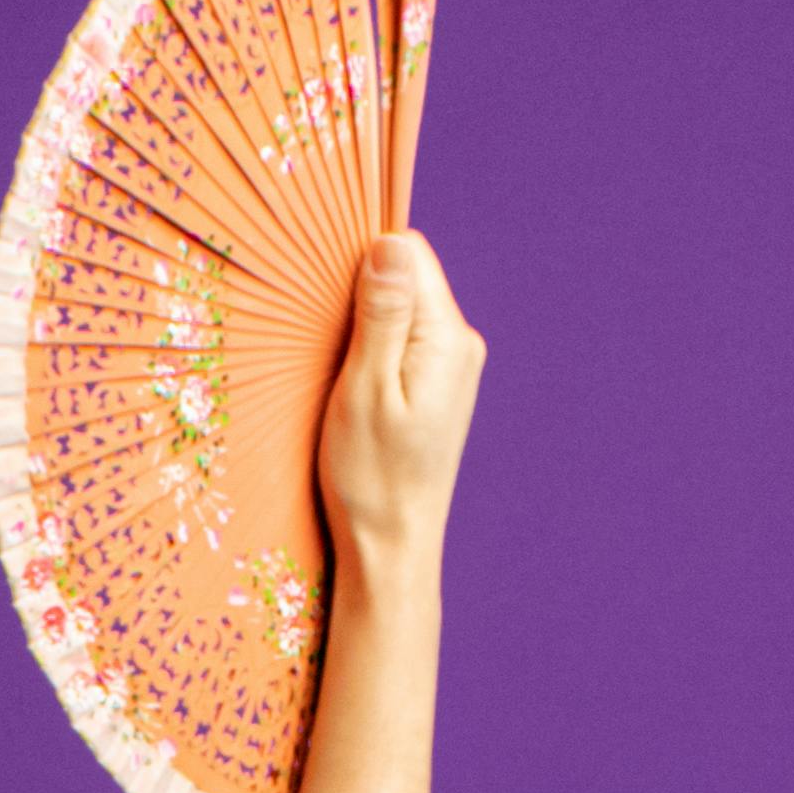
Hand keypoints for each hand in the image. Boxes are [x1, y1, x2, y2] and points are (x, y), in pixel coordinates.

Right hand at [313, 229, 484, 562]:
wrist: (392, 548)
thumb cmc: (371, 478)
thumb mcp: (364, 389)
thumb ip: (380, 315)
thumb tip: (389, 245)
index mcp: (446, 338)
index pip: (408, 253)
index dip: (361, 266)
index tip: (332, 312)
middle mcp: (461, 345)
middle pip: (407, 279)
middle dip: (362, 300)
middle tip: (334, 355)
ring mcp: (452, 368)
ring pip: (402, 312)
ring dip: (365, 330)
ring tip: (345, 380)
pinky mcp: (438, 389)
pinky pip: (403, 344)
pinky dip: (373, 354)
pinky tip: (357, 393)